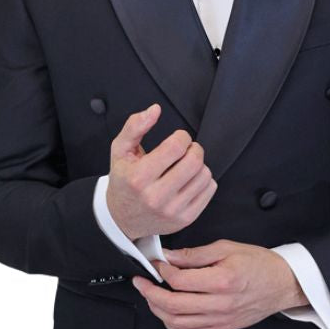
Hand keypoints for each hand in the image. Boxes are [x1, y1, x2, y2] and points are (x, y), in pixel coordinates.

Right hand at [105, 103, 217, 239]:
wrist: (122, 218)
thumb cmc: (123, 180)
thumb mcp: (120, 150)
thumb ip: (134, 126)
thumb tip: (155, 109)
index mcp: (139, 178)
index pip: (175, 147)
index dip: (182, 136)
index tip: (178, 138)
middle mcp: (156, 197)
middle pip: (193, 162)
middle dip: (194, 149)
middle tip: (187, 149)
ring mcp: (173, 211)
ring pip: (204, 175)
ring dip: (199, 164)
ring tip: (186, 165)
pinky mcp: (185, 219)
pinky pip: (209, 190)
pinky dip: (204, 180)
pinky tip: (190, 179)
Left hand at [132, 240, 307, 328]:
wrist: (282, 284)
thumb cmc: (259, 264)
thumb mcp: (227, 248)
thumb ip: (195, 255)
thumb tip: (169, 257)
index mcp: (222, 281)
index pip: (180, 281)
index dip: (162, 271)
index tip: (156, 263)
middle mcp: (220, 304)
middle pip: (173, 305)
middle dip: (150, 293)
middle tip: (141, 282)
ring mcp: (220, 320)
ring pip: (177, 323)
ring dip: (158, 310)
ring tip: (151, 296)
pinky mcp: (221, 328)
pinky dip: (173, 323)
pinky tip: (167, 312)